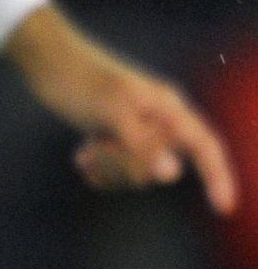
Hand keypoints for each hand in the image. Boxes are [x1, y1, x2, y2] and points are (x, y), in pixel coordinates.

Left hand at [3, 4, 238, 214]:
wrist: (44, 59)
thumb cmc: (79, 80)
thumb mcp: (110, 112)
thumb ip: (141, 143)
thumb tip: (171, 172)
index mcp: (166, 107)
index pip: (204, 146)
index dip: (218, 177)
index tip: (223, 209)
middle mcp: (156, 119)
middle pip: (162, 168)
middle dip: (131, 168)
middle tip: (100, 148)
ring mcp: (135, 129)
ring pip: (138, 172)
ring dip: (111, 169)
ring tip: (87, 151)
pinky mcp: (114, 135)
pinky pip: (118, 169)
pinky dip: (101, 169)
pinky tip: (82, 158)